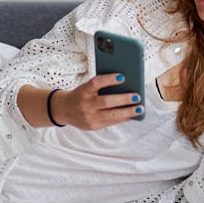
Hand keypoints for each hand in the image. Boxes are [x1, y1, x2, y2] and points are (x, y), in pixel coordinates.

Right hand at [17, 76, 142, 128]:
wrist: (63, 110)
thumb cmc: (81, 94)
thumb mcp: (86, 87)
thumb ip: (100, 86)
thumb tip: (125, 85)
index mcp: (83, 90)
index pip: (96, 83)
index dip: (109, 79)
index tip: (122, 76)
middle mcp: (85, 104)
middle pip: (106, 101)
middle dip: (124, 99)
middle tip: (137, 96)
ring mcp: (89, 117)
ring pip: (111, 115)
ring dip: (128, 112)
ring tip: (140, 108)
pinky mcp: (93, 126)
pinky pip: (111, 122)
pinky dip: (123, 118)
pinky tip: (132, 115)